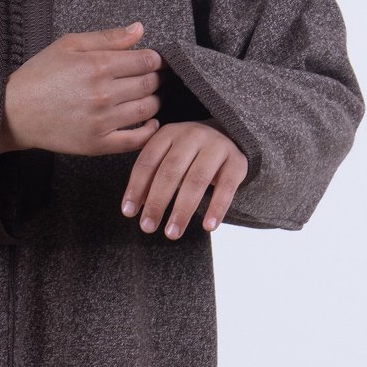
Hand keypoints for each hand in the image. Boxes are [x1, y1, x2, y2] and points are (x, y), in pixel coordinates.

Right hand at [0, 22, 162, 154]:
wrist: (13, 112)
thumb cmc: (39, 76)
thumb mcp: (68, 45)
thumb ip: (107, 38)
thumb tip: (139, 29)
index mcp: (97, 65)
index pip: (146, 61)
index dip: (155, 59)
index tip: (153, 61)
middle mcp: (103, 93)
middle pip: (149, 84)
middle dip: (156, 79)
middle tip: (152, 78)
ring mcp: (101, 121)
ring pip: (147, 110)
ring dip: (154, 102)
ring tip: (147, 97)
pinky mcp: (97, 144)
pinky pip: (135, 140)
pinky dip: (149, 131)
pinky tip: (150, 123)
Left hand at [120, 119, 248, 236]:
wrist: (230, 135)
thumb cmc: (190, 154)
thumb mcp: (168, 155)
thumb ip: (151, 176)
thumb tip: (132, 208)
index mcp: (169, 133)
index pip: (148, 161)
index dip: (136, 187)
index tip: (128, 213)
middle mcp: (192, 135)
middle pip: (171, 171)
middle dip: (157, 202)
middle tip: (147, 227)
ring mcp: (217, 146)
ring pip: (197, 180)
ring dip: (183, 210)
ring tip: (172, 233)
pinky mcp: (238, 161)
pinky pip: (227, 187)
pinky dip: (217, 208)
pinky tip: (208, 227)